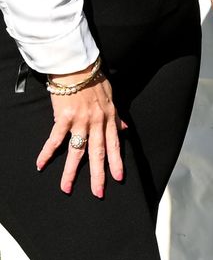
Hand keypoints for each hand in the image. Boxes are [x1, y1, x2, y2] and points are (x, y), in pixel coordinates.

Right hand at [36, 63, 125, 196]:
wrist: (79, 67)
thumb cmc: (96, 81)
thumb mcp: (112, 99)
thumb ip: (117, 117)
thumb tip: (126, 129)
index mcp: (109, 119)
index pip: (114, 145)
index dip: (117, 162)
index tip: (118, 179)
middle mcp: (96, 123)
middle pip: (98, 153)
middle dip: (98, 175)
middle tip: (99, 193)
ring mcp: (80, 121)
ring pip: (76, 151)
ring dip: (71, 172)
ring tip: (67, 189)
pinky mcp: (63, 117)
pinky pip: (55, 139)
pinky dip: (47, 153)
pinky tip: (40, 165)